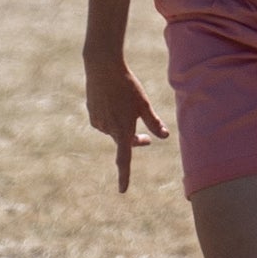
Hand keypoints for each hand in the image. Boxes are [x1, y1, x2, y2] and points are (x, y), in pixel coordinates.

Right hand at [86, 52, 164, 190]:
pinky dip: (111, 117)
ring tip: (127, 106)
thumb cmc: (127, 85)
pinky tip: (114, 102)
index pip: (124, 159)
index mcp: (122, 130)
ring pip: (114, 131)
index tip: (122, 190)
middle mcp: (108, 129)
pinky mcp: (92, 113)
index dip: (124, 176)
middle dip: (134, 141)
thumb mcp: (144, 104)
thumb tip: (164, 137)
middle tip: (146, 138)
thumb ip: (153, 122)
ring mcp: (98, 122)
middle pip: (123, 142)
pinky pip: (104, 122)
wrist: (102, 67)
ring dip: (122, 126)